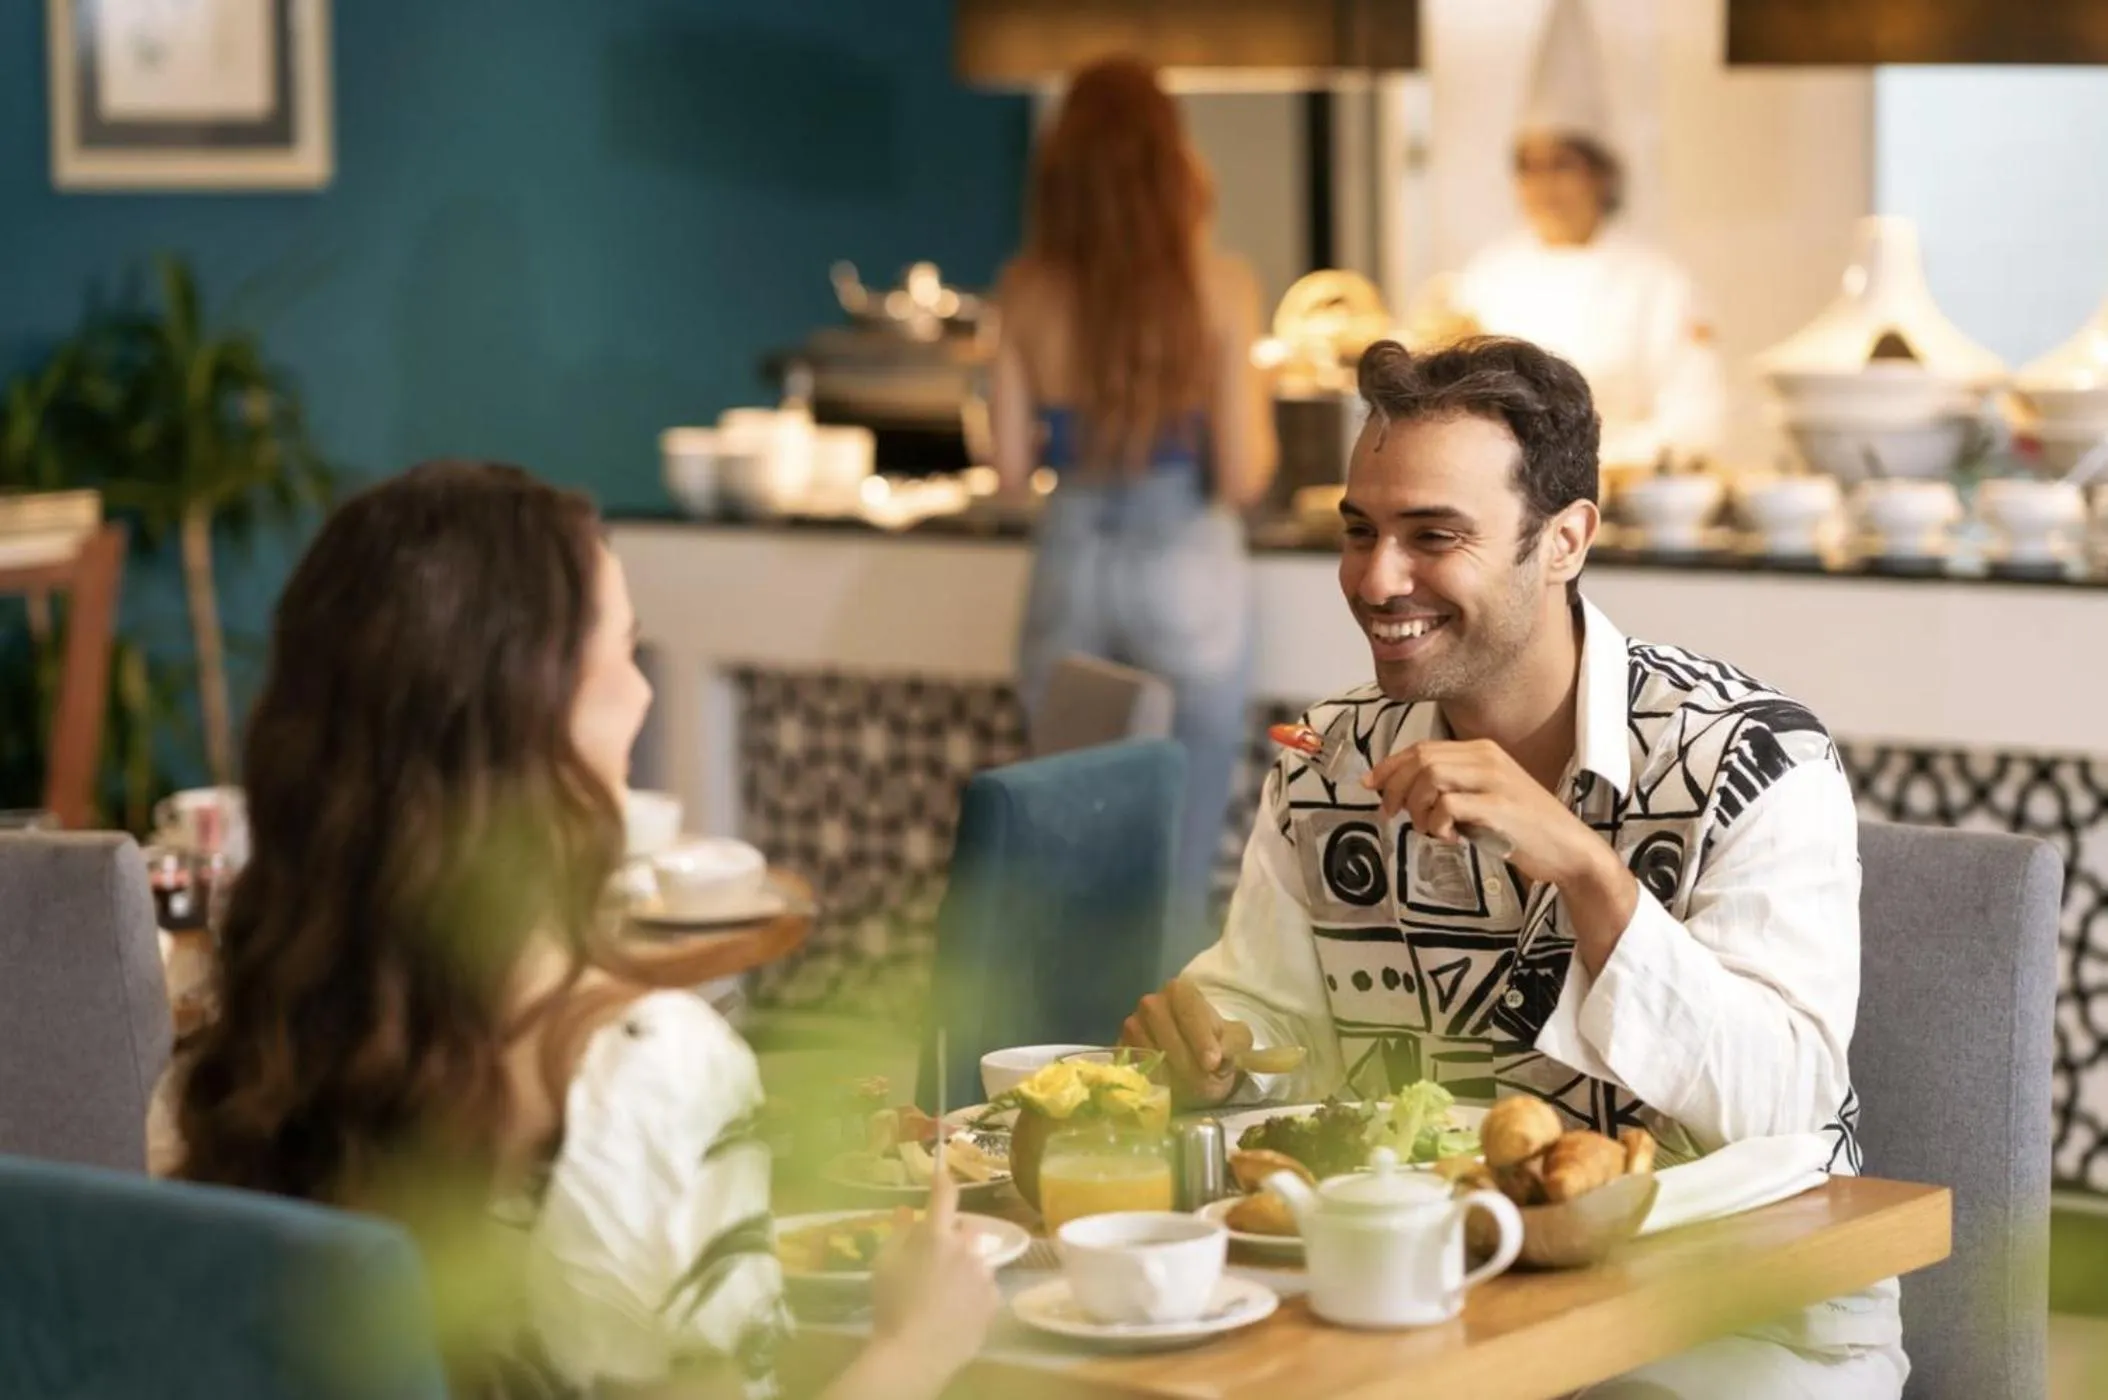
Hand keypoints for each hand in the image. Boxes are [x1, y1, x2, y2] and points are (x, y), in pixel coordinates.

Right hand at [869, 1170, 1000, 1384]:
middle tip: (935, 1260)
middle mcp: (967, 1248)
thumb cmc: (891, 1306)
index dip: (944, 1181)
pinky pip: (985, 1287)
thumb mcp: (883, 1264)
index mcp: (936, 1235)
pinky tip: (956, 1311)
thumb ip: (898, 1232)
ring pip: (977, 1260)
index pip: (945, 1196)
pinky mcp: (994, 1300)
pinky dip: (974, 1292)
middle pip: (966, 1230)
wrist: (915, 1354)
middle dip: (954, 1237)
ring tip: (944, 1294)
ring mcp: (984, 1274)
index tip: (944, 1171)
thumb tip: (904, 1210)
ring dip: (965, 1267)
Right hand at [1119, 978, 1252, 1107]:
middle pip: (1163, 1027)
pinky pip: (1133, 1062)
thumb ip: (1234, 1042)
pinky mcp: (1122, 1047)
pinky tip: (1168, 1084)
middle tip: (1203, 1075)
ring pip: (1147, 1046)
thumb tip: (1220, 1053)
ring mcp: (1133, 1024)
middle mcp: (1152, 1002)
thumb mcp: (1236, 1041)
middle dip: (1185, 1055)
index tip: (1212, 1062)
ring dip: (1170, 1069)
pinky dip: (1152, 1076)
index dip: (1200, 1036)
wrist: (1197, 1062)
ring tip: (1189, 1083)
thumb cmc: (1218, 1046)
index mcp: (1181, 991)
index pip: (1188, 1009)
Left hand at [1362, 739, 1599, 888]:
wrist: (1568, 849)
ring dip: (1417, 806)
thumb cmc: (1521, 828)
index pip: (1421, 748)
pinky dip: (1437, 822)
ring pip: (1430, 776)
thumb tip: (1402, 794)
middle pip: (1420, 758)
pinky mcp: (1499, 806)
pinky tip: (1449, 837)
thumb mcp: (1482, 799)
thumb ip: (1449, 790)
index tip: (1371, 785)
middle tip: (1392, 814)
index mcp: (1482, 750)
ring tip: (1428, 829)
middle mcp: (1487, 757)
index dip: (1390, 765)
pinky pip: (1448, 805)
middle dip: (1395, 786)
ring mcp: (1495, 779)